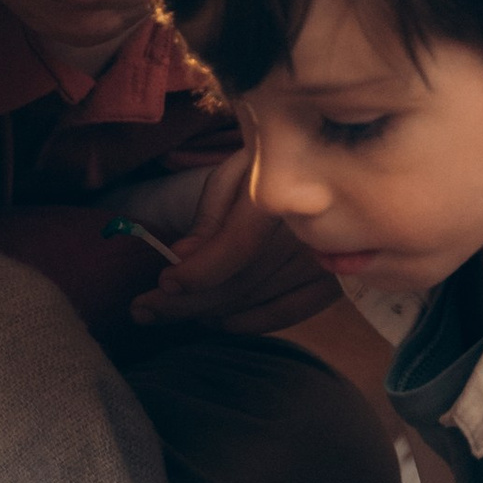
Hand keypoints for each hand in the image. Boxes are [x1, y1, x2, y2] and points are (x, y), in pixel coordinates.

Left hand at [128, 150, 336, 336]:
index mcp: (284, 198)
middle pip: (239, 284)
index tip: (164, 282)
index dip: (197, 272)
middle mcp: (307, 237)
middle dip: (184, 302)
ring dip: (207, 312)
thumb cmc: (280, 159)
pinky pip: (285, 314)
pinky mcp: (332, 283)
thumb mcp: (243, 167)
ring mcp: (323, 265)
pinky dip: (248, 323)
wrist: (339, 166)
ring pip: (254, 302)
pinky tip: (216, 320)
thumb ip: (212, 211)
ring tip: (166, 313)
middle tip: (143, 310)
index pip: (237, 248)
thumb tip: (182, 257)